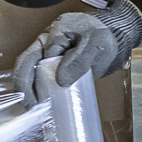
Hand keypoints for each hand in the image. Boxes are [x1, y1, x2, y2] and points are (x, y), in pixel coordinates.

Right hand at [13, 0, 141, 105]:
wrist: (117, 34)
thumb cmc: (106, 35)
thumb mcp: (95, 45)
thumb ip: (78, 61)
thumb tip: (60, 81)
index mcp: (54, 34)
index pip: (38, 59)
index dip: (35, 80)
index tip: (40, 100)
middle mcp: (47, 42)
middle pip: (26, 63)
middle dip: (23, 85)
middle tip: (30, 106)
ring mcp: (51, 53)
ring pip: (31, 69)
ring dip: (29, 87)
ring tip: (33, 107)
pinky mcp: (57, 63)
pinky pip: (41, 74)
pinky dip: (38, 87)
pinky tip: (41, 101)